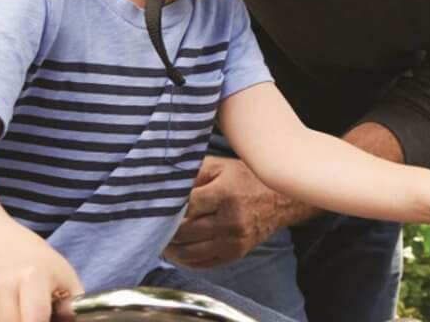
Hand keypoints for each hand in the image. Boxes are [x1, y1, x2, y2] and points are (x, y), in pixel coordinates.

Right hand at [0, 260, 82, 321]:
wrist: (9, 251)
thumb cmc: (44, 270)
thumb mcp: (66, 281)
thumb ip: (72, 304)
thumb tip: (77, 315)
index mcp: (31, 275)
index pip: (33, 320)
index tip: (44, 319)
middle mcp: (1, 281)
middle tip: (35, 314)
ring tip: (20, 311)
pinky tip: (2, 313)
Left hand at [165, 156, 296, 267]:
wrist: (280, 199)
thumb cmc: (246, 178)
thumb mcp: (220, 166)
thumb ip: (193, 172)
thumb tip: (166, 184)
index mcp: (224, 193)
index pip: (185, 206)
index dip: (166, 207)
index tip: (152, 206)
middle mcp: (229, 220)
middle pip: (184, 232)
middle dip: (164, 229)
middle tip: (149, 224)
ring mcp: (233, 241)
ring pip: (189, 252)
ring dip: (170, 248)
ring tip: (159, 238)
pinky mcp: (235, 254)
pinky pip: (202, 263)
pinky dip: (184, 259)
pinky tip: (176, 249)